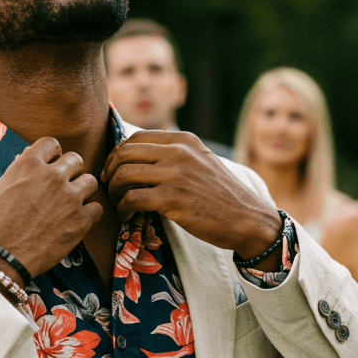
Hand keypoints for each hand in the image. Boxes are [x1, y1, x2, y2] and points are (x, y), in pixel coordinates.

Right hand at [0, 138, 102, 279]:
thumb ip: (15, 172)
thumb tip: (25, 159)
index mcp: (29, 163)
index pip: (52, 143)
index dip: (52, 155)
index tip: (51, 165)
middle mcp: (52, 176)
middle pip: (76, 160)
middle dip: (70, 171)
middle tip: (63, 186)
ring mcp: (69, 197)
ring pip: (90, 181)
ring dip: (82, 190)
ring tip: (72, 203)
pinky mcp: (80, 221)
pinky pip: (97, 208)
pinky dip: (89, 214)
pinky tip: (78, 221)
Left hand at [102, 130, 280, 263]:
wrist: (247, 219)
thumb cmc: (221, 195)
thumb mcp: (202, 162)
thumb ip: (176, 155)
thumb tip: (141, 157)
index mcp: (184, 140)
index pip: (136, 138)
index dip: (117, 155)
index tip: (114, 171)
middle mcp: (178, 152)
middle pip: (124, 154)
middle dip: (111, 172)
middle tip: (110, 188)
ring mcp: (175, 175)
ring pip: (124, 175)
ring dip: (115, 192)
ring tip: (119, 205)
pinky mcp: (172, 200)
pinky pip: (132, 199)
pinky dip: (123, 209)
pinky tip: (127, 216)